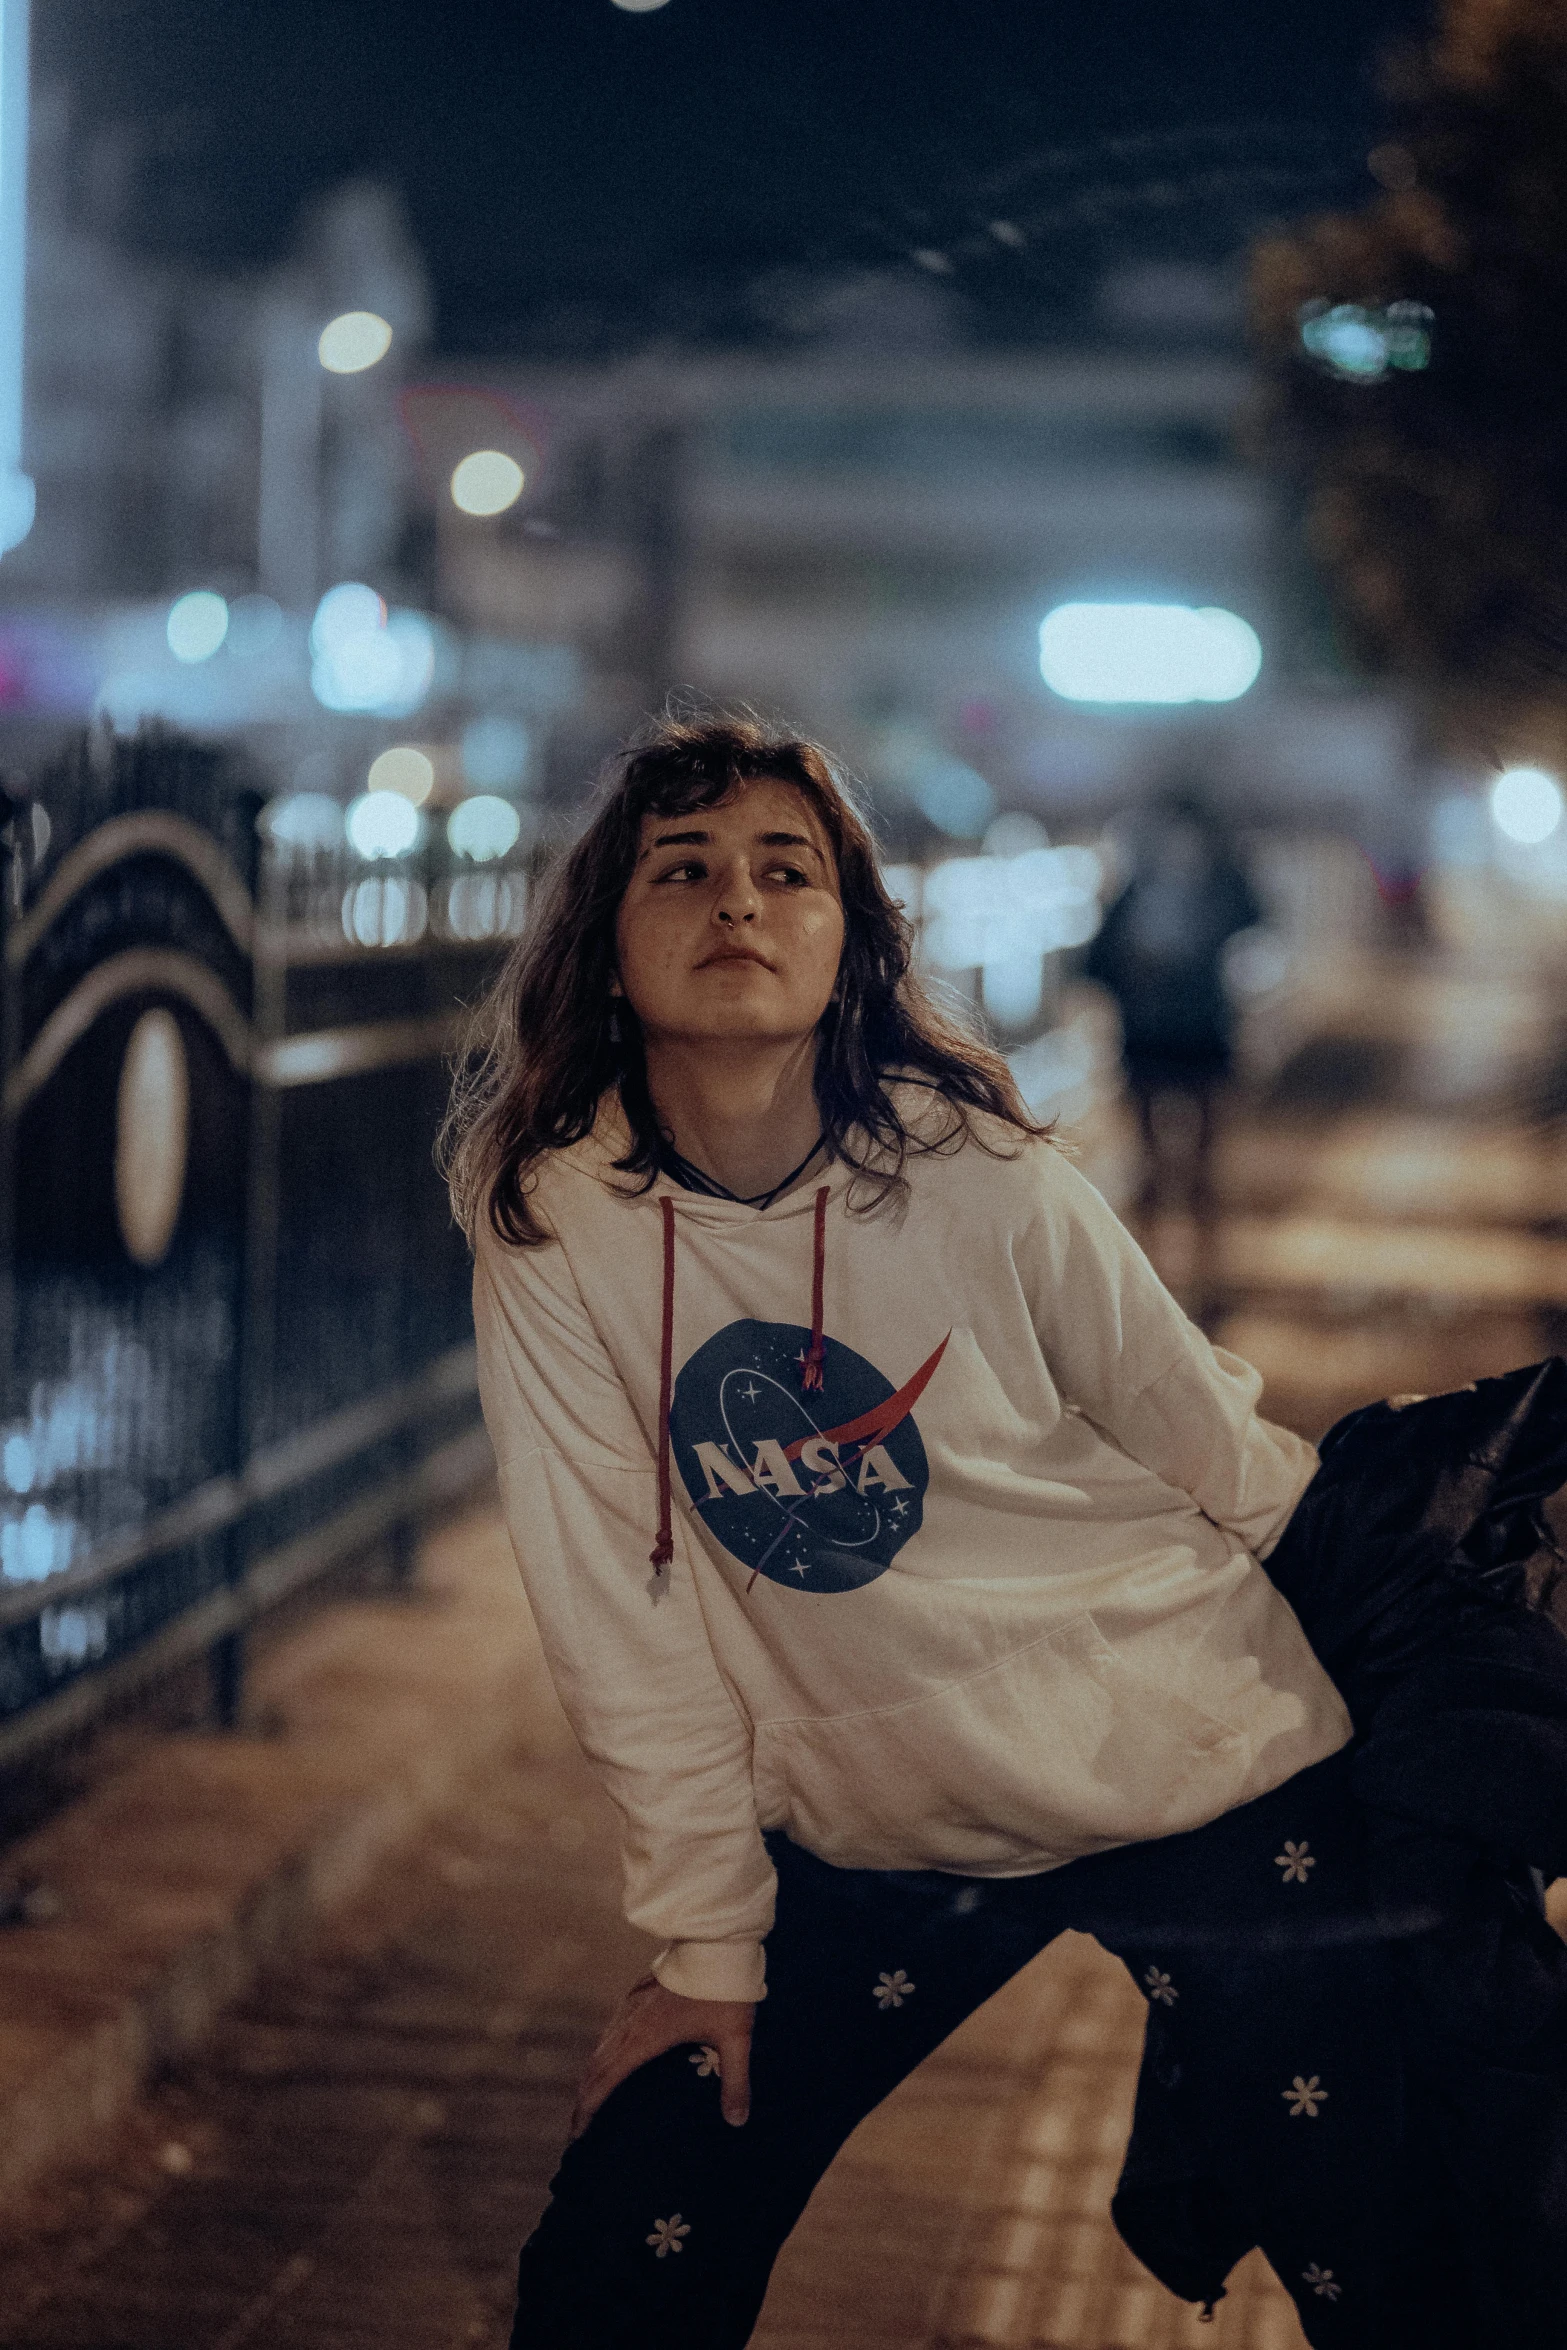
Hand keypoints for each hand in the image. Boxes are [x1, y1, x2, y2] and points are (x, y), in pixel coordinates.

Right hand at [571, 1973, 754, 2137]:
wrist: (717, 1942)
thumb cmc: (724, 1991)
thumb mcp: (735, 2039)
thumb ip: (735, 2081)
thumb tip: (737, 2121)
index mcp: (646, 2038)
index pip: (606, 2079)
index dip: (589, 2108)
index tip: (577, 2134)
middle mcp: (630, 2023)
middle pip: (596, 2066)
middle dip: (584, 2099)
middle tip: (578, 2129)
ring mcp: (631, 2006)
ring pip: (601, 2046)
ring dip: (592, 2076)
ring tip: (590, 2101)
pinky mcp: (637, 1994)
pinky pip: (611, 2030)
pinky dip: (603, 2053)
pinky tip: (611, 2060)